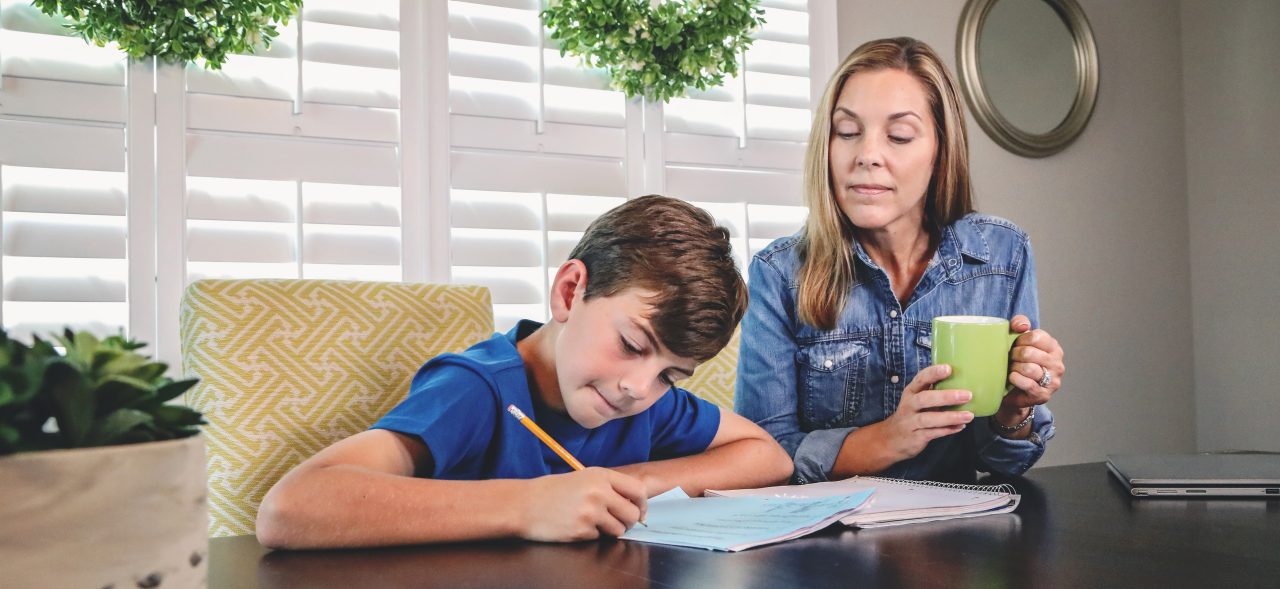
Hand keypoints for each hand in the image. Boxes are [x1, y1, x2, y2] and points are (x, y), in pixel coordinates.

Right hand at [519, 467, 647, 541]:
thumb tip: (635, 503)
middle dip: (628, 522)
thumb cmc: (553, 491)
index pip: (638, 490)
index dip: (642, 504)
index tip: (639, 511)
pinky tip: (575, 525)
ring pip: (619, 530)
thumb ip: (609, 487)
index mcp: (601, 476)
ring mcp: (590, 512)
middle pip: (632, 514)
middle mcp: (599, 492)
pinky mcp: (581, 530)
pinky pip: (599, 538)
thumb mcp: (583, 478)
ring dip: (609, 531)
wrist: (524, 504)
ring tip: (591, 522)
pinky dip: (590, 535)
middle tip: (617, 522)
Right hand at [880, 364, 974, 461]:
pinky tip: (960, 426)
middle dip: (946, 396)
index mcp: (911, 392)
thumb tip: (963, 381)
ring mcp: (910, 422)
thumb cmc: (911, 414)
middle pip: (925, 398)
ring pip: (929, 419)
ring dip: (950, 417)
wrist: (892, 439)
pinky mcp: (915, 437)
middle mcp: (909, 405)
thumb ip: (934, 391)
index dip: (934, 373)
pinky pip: (933, 433)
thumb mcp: (917, 399)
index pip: (921, 379)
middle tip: (967, 395)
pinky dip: (947, 430)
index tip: (949, 368)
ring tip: (969, 415)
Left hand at [999, 315, 1064, 421]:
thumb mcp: (1018, 338)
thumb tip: (1021, 325)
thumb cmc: (1017, 361)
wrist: (1012, 390)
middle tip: (1010, 359)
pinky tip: (1012, 378)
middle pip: (1029, 353)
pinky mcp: (1044, 394)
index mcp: (1053, 347)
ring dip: (1014, 368)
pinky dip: (1016, 380)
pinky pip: (1028, 384)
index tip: (1015, 345)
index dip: (1020, 340)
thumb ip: (1020, 323)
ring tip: (1011, 369)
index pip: (1036, 336)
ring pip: (1028, 369)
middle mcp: (1057, 363)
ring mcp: (1053, 380)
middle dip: (1014, 355)